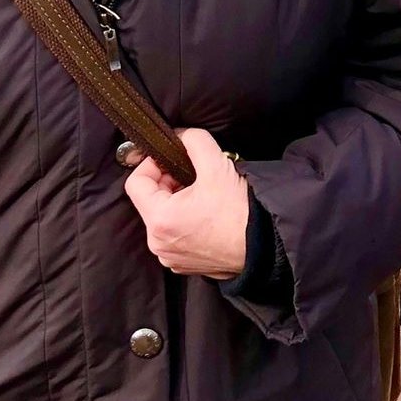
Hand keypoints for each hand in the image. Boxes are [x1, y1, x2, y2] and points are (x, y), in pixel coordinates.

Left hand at [123, 128, 250, 278]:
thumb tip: (179, 135)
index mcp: (159, 219)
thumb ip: (193, 140)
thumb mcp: (217, 165)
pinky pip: (174, 235)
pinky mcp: (183, 265)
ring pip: (162, 218)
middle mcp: (158, 243)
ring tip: (205, 196)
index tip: (173, 160)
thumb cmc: (240, 211)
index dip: (152, 164)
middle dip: (169, 183)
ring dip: (177, 202)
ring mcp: (170, 257)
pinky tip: (208, 216)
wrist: (265, 246)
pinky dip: (185, 222)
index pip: (136, 182)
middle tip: (196, 176)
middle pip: (149, 200)